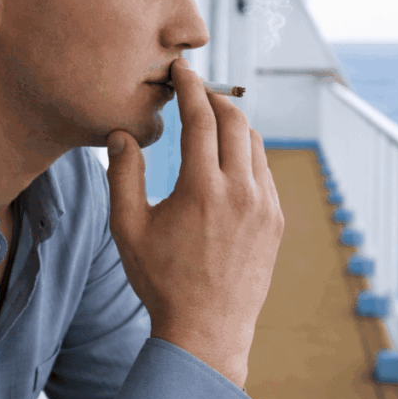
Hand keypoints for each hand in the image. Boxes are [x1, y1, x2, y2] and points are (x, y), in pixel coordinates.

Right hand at [105, 57, 284, 387]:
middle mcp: (241, 191)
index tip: (181, 68)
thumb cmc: (160, 280)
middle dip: (214, 97)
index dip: (190, 86)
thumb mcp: (128, 227)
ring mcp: (265, 206)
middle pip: (235, 120)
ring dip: (233, 124)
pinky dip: (246, 154)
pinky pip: (264, 171)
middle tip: (195, 89)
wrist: (206, 330)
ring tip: (210, 121)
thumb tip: (122, 133)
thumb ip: (122, 174)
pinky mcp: (275, 220)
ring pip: (254, 143)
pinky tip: (227, 160)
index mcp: (202, 188)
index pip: (200, 117)